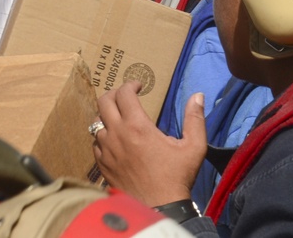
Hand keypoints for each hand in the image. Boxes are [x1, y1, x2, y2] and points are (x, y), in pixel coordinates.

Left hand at [92, 81, 206, 205]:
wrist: (159, 207)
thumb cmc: (177, 177)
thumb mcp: (193, 147)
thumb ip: (195, 119)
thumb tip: (197, 96)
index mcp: (137, 126)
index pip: (124, 93)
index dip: (131, 84)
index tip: (139, 86)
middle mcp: (117, 133)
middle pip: (103, 100)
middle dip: (115, 93)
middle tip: (126, 97)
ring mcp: (106, 149)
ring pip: (96, 120)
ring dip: (107, 115)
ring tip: (120, 118)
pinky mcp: (101, 163)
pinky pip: (95, 141)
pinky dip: (103, 135)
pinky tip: (115, 140)